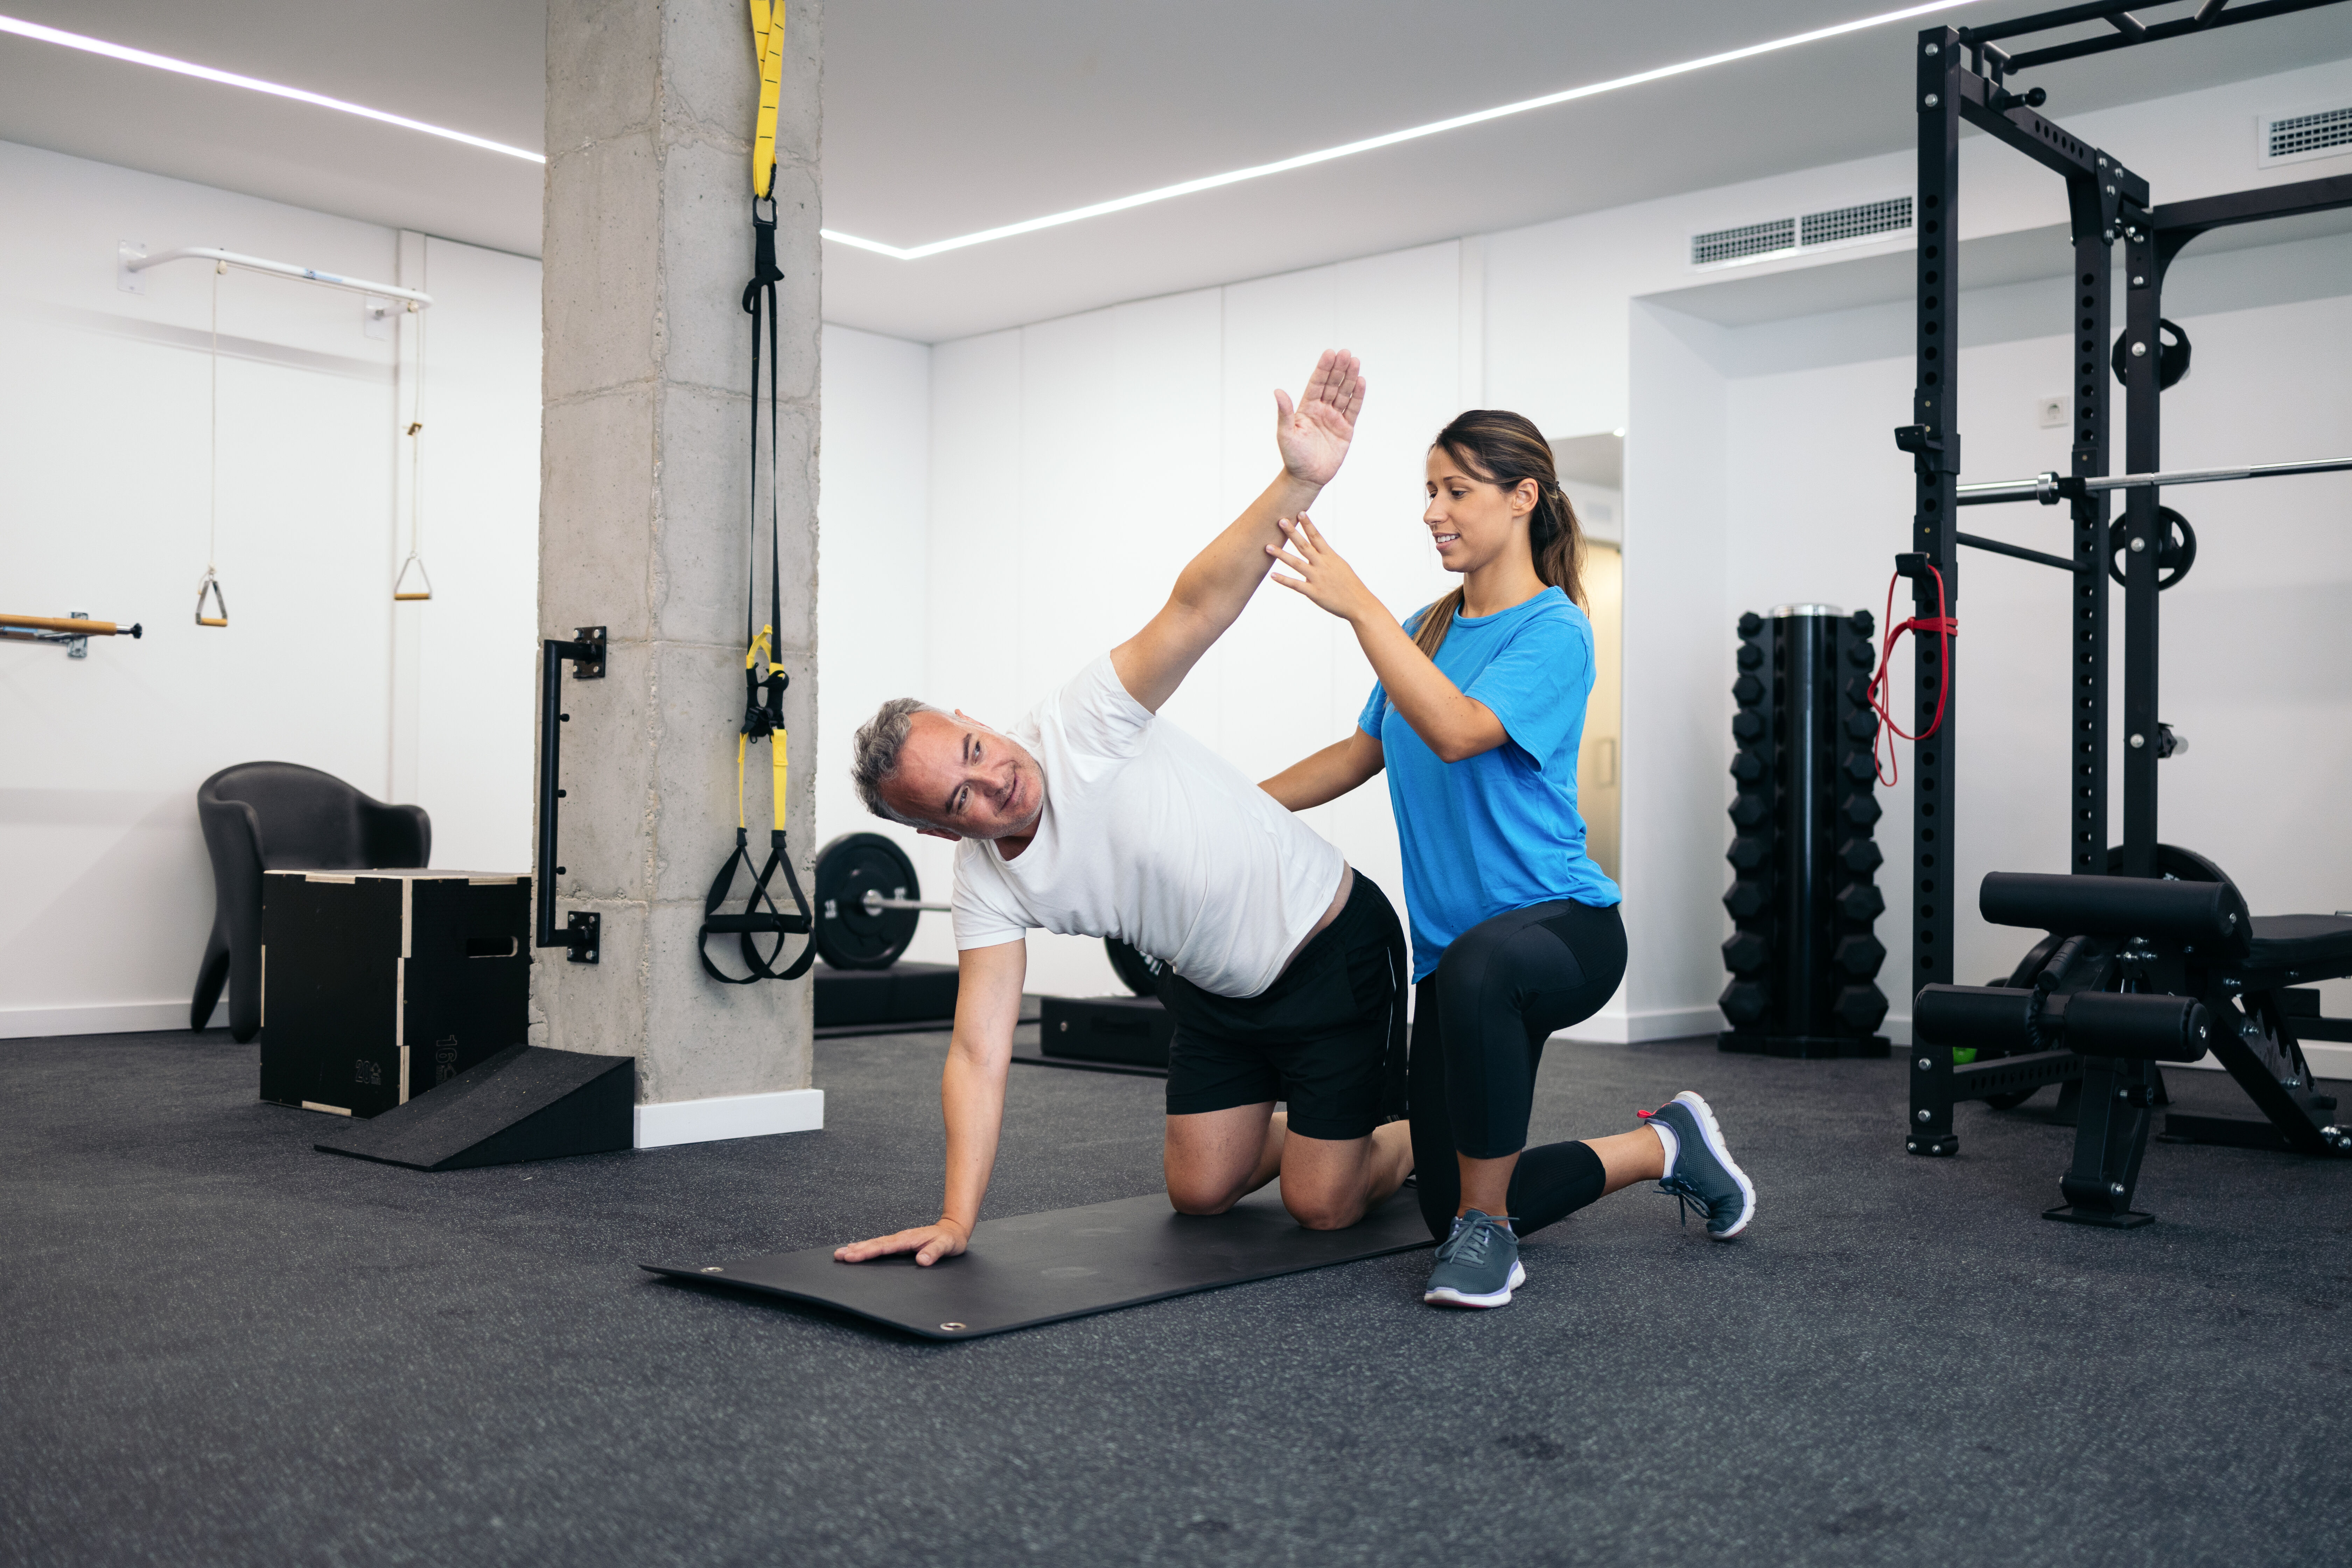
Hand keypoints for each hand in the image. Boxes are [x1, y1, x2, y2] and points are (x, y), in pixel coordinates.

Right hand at [833, 1219, 970, 1266]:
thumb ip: (934, 1252)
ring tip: (841, 1252)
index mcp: (908, 1239)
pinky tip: (857, 1248)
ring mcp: (899, 1239)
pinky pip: (879, 1245)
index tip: (852, 1255)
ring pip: (875, 1243)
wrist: (953, 1230)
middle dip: (856, 1250)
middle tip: (838, 1255)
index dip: (867, 1251)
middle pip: (874, 1244)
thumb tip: (922, 1260)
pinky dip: (866, 1246)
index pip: (884, 1247)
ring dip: (858, 1248)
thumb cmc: (950, 1239)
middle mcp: (901, 1238)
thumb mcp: (946, 1246)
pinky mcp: (900, 1243)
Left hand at [1267, 515, 1384, 624]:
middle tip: (1281, 520)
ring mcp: (1317, 578)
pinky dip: (1284, 580)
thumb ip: (1326, 558)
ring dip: (1281, 554)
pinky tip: (1272, 575)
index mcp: (1330, 557)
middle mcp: (1323, 565)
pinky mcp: (1314, 592)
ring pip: (1296, 563)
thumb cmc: (1350, 585)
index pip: (1317, 537)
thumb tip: (1315, 552)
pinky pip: (1296, 584)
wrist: (1359, 604)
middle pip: (1304, 546)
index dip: (1309, 524)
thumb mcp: (1340, 566)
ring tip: (1267, 546)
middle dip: (1292, 533)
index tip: (1300, 512)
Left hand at [1273, 351, 1366, 488]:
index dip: (1323, 369)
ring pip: (1344, 394)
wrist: (1306, 477)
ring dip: (1350, 378)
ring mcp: (1335, 418)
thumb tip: (1278, 391)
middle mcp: (1321, 409)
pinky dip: (1357, 396)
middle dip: (1339, 369)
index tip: (1329, 353)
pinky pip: (1353, 409)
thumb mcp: (1285, 434)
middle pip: (1332, 385)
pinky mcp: (1346, 429)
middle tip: (1346, 353)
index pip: (1316, 383)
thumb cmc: (1293, 456)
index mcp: (1306, 408)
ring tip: (1356, 362)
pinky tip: (1361, 382)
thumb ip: (1284, 413)